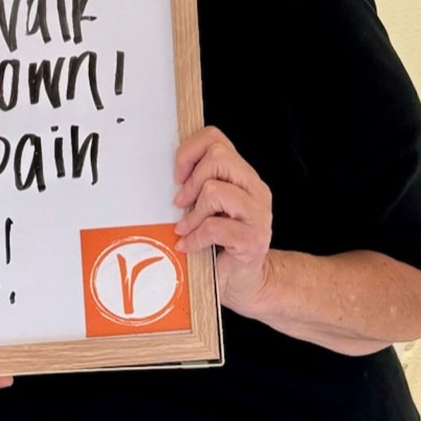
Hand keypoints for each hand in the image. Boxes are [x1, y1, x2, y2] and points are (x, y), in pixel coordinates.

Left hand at [173, 125, 272, 314]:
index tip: (177, 176)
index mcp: (243, 176)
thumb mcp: (208, 209)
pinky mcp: (254, 239)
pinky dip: (196, 237)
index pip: (215, 139)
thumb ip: (196, 188)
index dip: (189, 151)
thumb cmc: (221, 245)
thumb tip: (162, 176)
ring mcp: (258, 214)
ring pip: (215, 190)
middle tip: (180, 204)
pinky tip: (189, 245)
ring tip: (186, 228)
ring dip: (193, 213)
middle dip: (191, 181)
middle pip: (218, 157)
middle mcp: (255, 189)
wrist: (247, 282)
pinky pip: (215, 226)